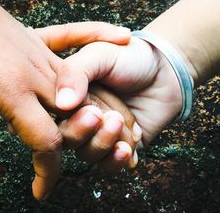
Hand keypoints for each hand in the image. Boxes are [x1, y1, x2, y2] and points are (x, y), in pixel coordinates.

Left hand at [0, 0, 131, 199]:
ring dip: (86, 117)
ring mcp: (41, 56)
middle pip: (71, 120)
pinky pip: (73, 64)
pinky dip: (88, 76)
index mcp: (11, 88)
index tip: (40, 191)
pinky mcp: (39, 45)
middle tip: (57, 170)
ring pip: (79, 93)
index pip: (46, 141)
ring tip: (87, 136)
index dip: (48, 172)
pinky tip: (115, 48)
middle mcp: (35, 73)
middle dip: (71, 148)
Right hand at [36, 24, 141, 171]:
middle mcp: (77, 117)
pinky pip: (108, 165)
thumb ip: (75, 73)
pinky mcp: (118, 148)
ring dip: (102, 143)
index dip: (67, 116)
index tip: (87, 107)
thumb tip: (62, 104)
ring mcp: (98, 134)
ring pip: (87, 154)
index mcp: (65, 95)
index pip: (53, 115)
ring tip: (120, 122)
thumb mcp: (99, 53)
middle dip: (84, 131)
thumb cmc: (130, 57)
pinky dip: (116, 159)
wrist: (165, 69)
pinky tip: (127, 147)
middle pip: (66, 139)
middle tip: (102, 116)